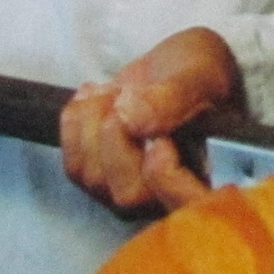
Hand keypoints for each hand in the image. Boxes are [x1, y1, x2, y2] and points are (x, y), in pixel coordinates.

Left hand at [58, 27, 240, 214]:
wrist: (173, 67)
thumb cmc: (197, 74)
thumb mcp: (197, 76)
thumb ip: (172, 99)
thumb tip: (131, 120)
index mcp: (200, 180)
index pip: (175, 207)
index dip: (162, 172)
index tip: (161, 135)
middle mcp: (165, 197)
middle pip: (126, 194)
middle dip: (116, 134)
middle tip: (130, 96)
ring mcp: (129, 191)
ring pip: (91, 177)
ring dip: (93, 122)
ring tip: (115, 93)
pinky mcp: (99, 177)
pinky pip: (73, 164)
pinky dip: (76, 122)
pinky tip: (96, 97)